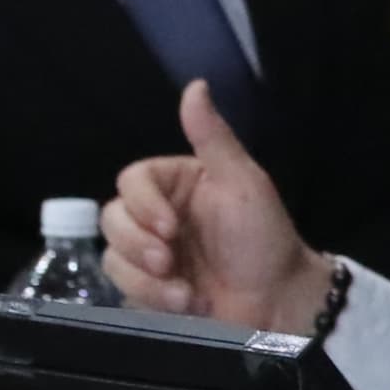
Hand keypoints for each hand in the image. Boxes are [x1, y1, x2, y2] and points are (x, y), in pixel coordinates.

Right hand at [105, 81, 330, 332]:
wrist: (279, 299)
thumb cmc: (265, 238)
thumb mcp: (243, 182)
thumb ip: (213, 138)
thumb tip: (196, 85)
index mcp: (175, 185)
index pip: (132, 181)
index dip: (143, 204)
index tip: (170, 227)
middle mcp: (157, 216)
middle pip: (111, 218)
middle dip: (138, 244)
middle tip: (170, 261)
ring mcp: (148, 256)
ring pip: (111, 257)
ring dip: (145, 278)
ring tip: (186, 293)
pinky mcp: (147, 290)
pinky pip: (123, 289)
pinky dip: (150, 298)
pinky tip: (185, 305)